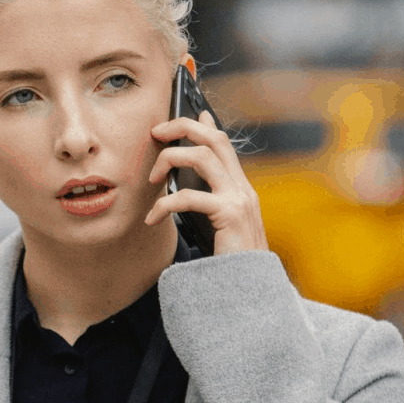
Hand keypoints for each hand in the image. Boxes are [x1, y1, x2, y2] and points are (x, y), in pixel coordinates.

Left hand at [145, 111, 268, 254]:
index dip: (206, 125)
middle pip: (214, 139)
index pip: (224, 144)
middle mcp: (242, 189)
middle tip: (155, 133)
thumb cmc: (230, 264)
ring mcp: (238, 199)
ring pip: (201, 157)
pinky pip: (189, 197)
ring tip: (152, 180)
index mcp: (240, 189)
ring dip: (169, 160)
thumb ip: (205, 207)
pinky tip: (151, 218)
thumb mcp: (217, 230)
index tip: (192, 111)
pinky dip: (164, 204)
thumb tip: (182, 190)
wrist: (251, 291)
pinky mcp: (229, 215)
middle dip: (182, 127)